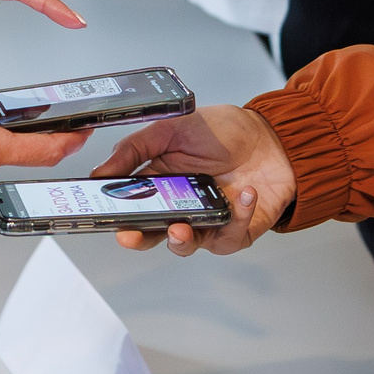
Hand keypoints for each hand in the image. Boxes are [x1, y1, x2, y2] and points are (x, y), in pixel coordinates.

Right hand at [91, 106, 294, 255]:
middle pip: (151, 233)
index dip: (116, 215)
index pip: (130, 206)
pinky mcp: (234, 232)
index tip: (104, 216)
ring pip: (186, 245)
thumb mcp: (173, 128)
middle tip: (130, 235)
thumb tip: (100, 171)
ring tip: (181, 226)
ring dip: (181, 240)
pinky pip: (229, 235)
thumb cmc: (225, 132)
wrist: (273, 137)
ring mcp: (206, 222)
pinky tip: (243, 193)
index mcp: (159, 184)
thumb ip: (136, 148)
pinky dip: (236, 216)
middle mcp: (179, 207)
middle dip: (139, 237)